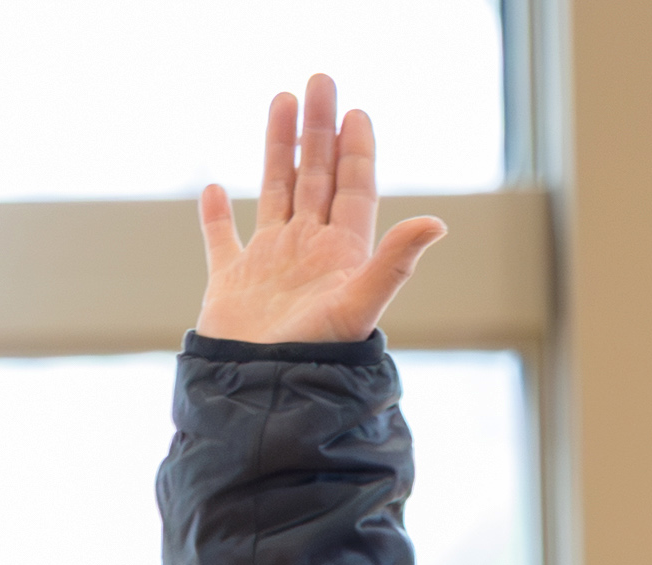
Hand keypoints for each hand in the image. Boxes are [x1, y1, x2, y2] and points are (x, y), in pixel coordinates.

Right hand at [194, 74, 447, 345]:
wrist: (267, 397)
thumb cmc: (317, 358)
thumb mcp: (360, 304)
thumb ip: (394, 261)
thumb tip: (438, 223)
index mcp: (341, 255)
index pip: (353, 189)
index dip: (355, 150)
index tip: (356, 110)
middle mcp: (309, 253)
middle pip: (316, 177)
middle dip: (318, 129)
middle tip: (321, 81)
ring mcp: (270, 266)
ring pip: (275, 192)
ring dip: (278, 150)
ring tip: (281, 102)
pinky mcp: (232, 284)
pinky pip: (222, 241)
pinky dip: (215, 216)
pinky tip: (213, 189)